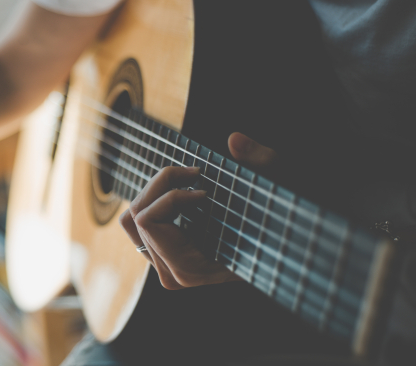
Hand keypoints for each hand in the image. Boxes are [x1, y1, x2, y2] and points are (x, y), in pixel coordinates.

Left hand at [119, 132, 277, 289]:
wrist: (284, 250)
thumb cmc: (282, 222)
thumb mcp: (277, 190)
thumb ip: (264, 163)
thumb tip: (235, 140)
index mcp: (190, 270)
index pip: (148, 222)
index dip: (172, 196)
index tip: (204, 191)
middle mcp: (172, 275)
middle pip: (137, 215)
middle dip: (164, 184)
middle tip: (196, 173)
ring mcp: (164, 268)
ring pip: (131, 219)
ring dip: (156, 191)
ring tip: (187, 181)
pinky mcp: (162, 258)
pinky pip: (136, 225)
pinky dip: (152, 201)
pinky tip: (181, 193)